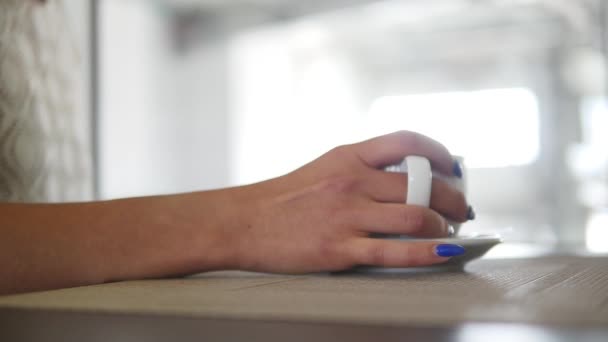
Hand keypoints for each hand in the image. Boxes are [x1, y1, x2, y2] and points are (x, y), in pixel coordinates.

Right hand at [228, 131, 468, 272]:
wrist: (246, 222)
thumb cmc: (285, 198)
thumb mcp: (325, 168)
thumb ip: (362, 169)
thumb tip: (405, 179)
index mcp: (348, 157)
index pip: (406, 142)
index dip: (439, 152)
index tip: (452, 165)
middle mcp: (352, 182)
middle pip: (422, 184)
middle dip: (452, 197)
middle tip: (460, 207)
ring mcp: (347, 215)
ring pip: (416, 216)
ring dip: (443, 226)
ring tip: (447, 233)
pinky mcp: (340, 248)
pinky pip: (396, 250)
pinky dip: (428, 252)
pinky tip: (445, 252)